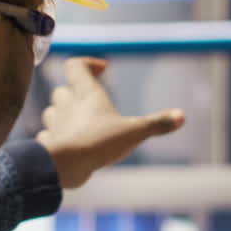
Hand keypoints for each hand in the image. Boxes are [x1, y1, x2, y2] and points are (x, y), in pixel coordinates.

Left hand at [38, 58, 185, 188]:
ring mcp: (55, 124)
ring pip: (52, 111)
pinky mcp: (48, 144)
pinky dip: (57, 137)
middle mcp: (67, 105)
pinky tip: (69, 145)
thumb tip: (181, 116)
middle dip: (75, 92)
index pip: (76, 65)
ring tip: (80, 123)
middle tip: (91, 101)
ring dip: (63, 114)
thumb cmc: (97, 142)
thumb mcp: (133, 133)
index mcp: (87, 94)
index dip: (87, 64)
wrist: (63, 166)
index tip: (102, 69)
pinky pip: (48, 135)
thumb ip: (157, 124)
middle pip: (64, 89)